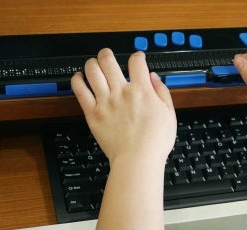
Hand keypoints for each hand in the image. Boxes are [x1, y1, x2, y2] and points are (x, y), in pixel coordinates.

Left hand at [71, 48, 176, 163]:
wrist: (138, 159)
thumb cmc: (155, 141)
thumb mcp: (169, 114)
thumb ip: (162, 92)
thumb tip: (154, 78)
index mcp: (142, 90)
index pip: (137, 62)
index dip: (137, 56)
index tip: (138, 58)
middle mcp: (121, 92)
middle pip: (108, 60)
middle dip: (107, 54)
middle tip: (107, 55)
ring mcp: (105, 101)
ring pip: (91, 71)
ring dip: (91, 63)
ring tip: (93, 65)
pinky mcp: (92, 113)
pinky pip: (80, 90)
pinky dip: (77, 80)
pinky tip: (79, 78)